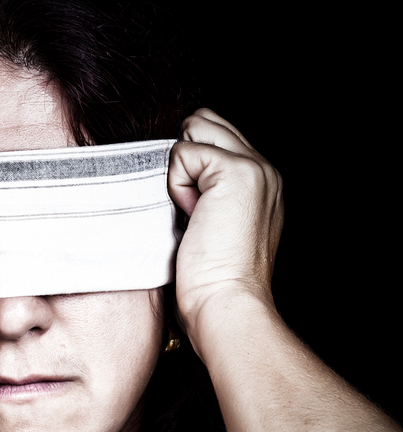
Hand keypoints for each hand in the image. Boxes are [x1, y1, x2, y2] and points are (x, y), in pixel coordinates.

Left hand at [168, 109, 283, 350]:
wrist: (225, 301)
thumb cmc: (209, 279)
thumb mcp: (209, 226)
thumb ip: (204, 194)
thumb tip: (175, 172)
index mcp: (260, 182)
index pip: (216, 136)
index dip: (188, 162)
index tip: (188, 208)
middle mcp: (264, 169)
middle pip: (206, 121)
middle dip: (183, 157)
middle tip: (188, 207)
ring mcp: (254, 167)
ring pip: (195, 128)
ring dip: (180, 169)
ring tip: (192, 212)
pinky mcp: (236, 172)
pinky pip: (184, 152)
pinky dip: (177, 184)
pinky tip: (192, 215)